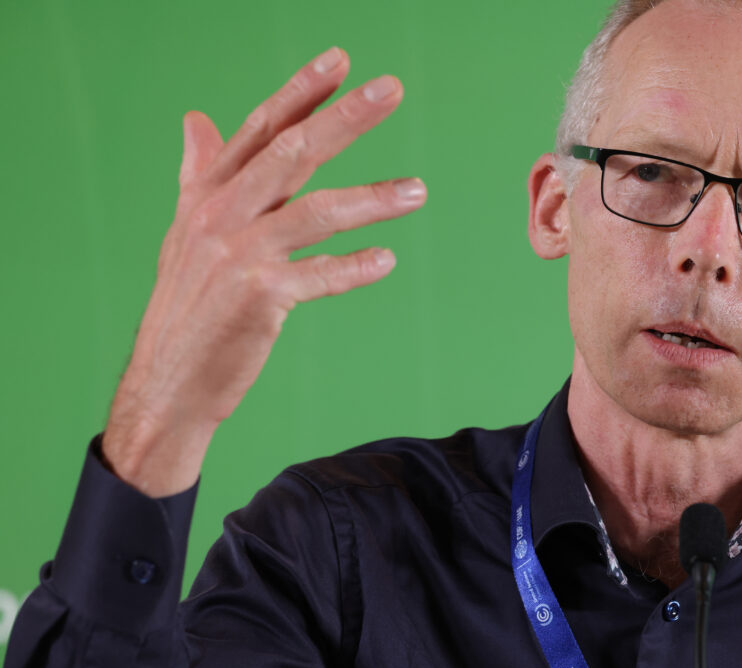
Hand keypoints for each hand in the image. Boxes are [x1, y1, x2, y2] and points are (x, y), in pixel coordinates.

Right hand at [102, 48, 425, 496]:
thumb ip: (200, 173)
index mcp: (210, 194)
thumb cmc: (189, 304)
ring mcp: (239, 255)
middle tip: (391, 88)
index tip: (341, 60)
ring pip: (316, 212)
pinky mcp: (258, 298)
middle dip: (345, 117)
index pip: (262, 129)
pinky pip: (317, 277)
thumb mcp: (187, 231)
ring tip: (419, 191)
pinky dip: (353, 268)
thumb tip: (196, 117)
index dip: (301, 92)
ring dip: (372, 197)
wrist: (168, 380)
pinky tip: (387, 260)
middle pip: (292, 152)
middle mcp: (221, 215)